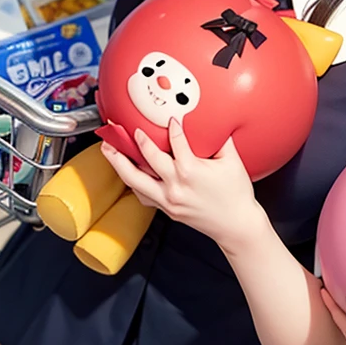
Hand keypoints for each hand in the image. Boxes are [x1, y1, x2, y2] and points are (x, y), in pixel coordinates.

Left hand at [100, 118, 262, 247]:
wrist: (236, 225)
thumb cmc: (236, 195)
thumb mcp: (232, 161)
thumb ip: (221, 139)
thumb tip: (214, 122)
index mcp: (190, 170)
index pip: (175, 141)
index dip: (172, 127)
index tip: (170, 119)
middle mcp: (174, 186)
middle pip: (145, 159)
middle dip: (132, 141)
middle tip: (120, 129)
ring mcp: (168, 200)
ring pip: (134, 180)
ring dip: (118, 163)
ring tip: (108, 150)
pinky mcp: (166, 210)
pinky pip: (142, 195)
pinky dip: (132, 183)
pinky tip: (128, 173)